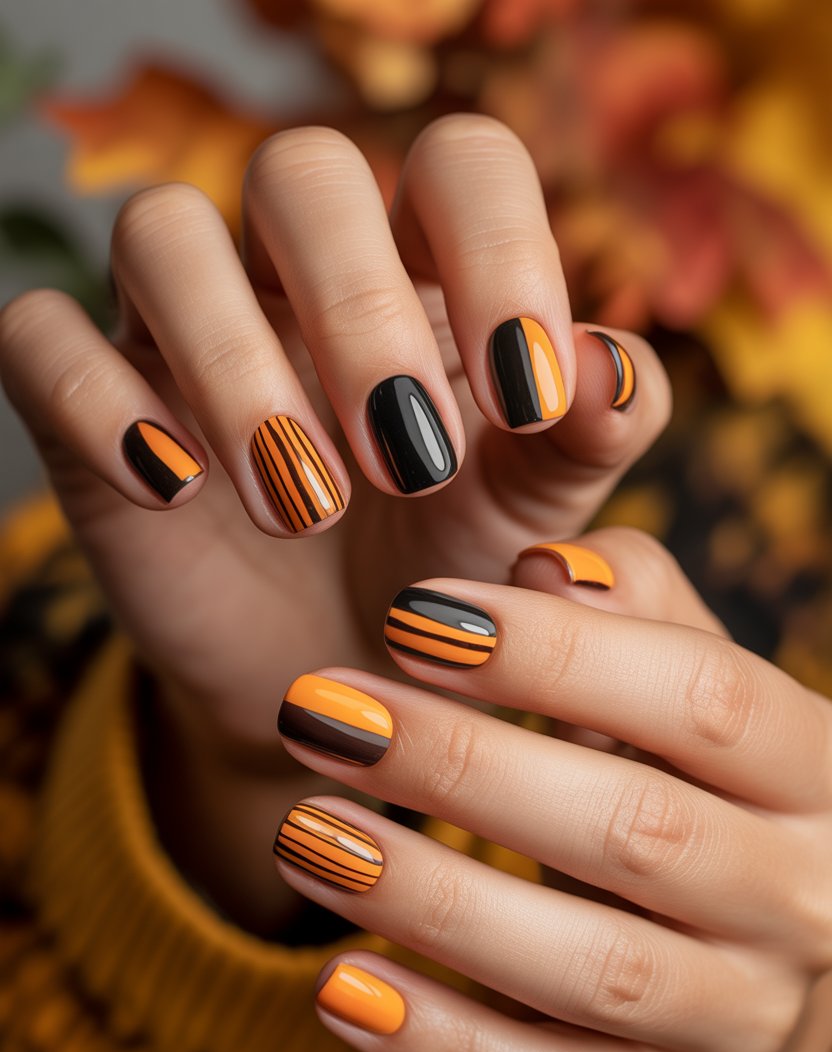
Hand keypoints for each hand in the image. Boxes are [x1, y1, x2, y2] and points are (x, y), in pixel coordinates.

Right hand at [0, 117, 667, 926]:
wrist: (338, 675)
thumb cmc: (447, 570)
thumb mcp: (537, 509)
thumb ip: (592, 430)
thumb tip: (607, 365)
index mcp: (422, 271)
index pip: (458, 163)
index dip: (499, 250)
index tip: (528, 393)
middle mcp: (293, 274)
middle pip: (300, 171)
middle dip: (360, 314)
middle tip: (410, 465)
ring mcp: (179, 330)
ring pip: (161, 235)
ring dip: (236, 365)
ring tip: (303, 504)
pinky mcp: (87, 405)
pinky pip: (40, 339)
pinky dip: (99, 399)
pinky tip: (174, 485)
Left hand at [273, 528, 831, 1051]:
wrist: (764, 959)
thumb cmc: (701, 782)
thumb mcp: (690, 680)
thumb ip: (633, 605)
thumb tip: (547, 568)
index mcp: (812, 770)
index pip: (703, 699)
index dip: (557, 654)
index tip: (410, 615)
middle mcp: (802, 901)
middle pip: (633, 831)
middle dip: (461, 766)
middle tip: (320, 714)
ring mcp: (746, 1022)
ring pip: (591, 971)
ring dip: (431, 901)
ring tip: (303, 835)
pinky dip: (443, 1046)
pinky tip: (339, 986)